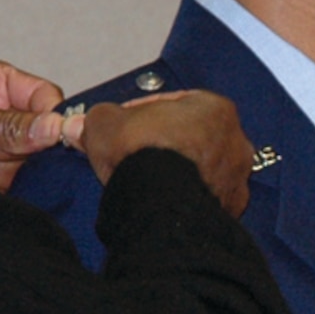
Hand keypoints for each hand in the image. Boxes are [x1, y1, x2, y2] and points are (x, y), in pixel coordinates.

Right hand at [79, 89, 253, 217]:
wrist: (160, 206)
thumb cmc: (143, 156)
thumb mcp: (106, 124)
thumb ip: (96, 119)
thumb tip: (79, 126)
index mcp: (214, 107)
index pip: (173, 104)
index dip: (142, 114)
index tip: (124, 126)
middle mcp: (234, 141)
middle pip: (192, 137)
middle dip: (164, 144)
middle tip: (135, 154)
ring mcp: (235, 178)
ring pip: (201, 169)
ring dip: (178, 172)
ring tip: (146, 181)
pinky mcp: (230, 209)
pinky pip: (205, 199)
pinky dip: (186, 199)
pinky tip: (163, 203)